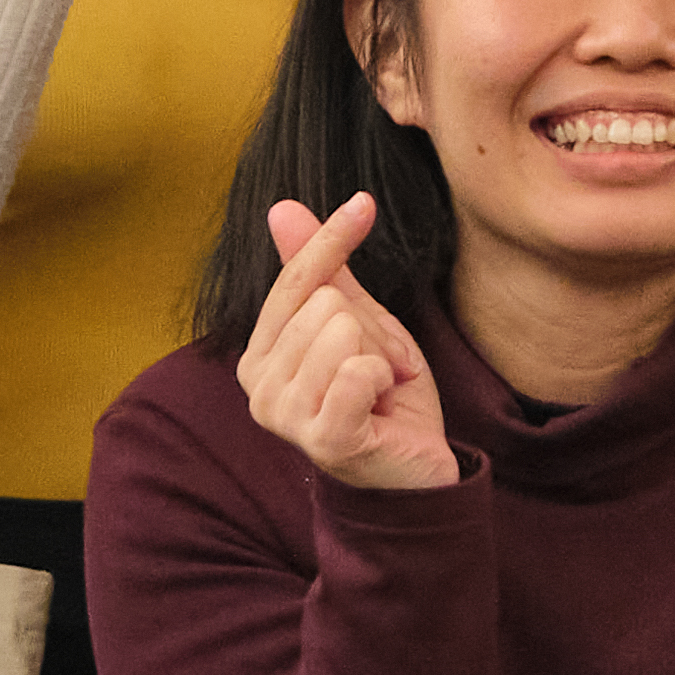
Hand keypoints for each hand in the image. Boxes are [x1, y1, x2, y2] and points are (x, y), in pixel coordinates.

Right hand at [241, 195, 455, 493]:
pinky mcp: (322, 439)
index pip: (295, 280)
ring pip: (345, 331)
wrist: (415, 471)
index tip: (364, 203)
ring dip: (382, 358)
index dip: (333, 240)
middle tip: (380, 373)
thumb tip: (281, 207)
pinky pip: (356, 371)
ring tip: (380, 392)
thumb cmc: (382, 399)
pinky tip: (381, 410)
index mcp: (259, 355)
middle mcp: (259, 386)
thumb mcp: (358, 323)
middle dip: (374, 333)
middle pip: (329, 304)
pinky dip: (383, 380)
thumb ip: (320, 271)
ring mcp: (285, 416)